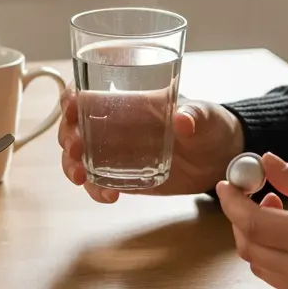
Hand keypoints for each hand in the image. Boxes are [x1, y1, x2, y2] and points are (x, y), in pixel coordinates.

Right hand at [58, 86, 243, 203]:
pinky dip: (95, 189)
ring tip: (80, 179)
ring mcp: (116, 152)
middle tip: (76, 151)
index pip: (88, 92)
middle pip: (75, 126)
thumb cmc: (210, 124)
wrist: (220, 159)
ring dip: (72, 166)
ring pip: (79, 156)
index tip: (71, 108)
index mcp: (128, 100)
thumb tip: (183, 119)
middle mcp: (115, 124)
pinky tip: (108, 196)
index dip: (72, 97)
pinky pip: (98, 182)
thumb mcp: (206, 115)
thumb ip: (195, 114)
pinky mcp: (123, 175)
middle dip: (67, 137)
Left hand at [217, 153, 287, 288]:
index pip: (254, 224)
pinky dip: (279, 258)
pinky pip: (285, 283)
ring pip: (264, 268)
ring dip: (259, 240)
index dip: (233, 203)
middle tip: (257, 195)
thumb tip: (268, 162)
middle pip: (251, 249)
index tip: (227, 184)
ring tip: (282, 213)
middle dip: (242, 220)